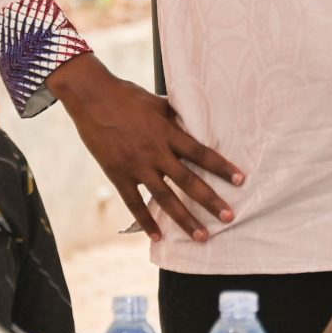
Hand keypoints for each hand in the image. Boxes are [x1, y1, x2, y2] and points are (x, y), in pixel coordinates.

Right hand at [48, 55, 243, 240]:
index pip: (201, 153)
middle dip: (210, 200)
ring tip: (201, 236)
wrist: (91, 97)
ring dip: (184, 219)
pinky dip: (145, 221)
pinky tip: (157, 236)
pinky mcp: (117, 174)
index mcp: (167, 132)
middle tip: (229, 217)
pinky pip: (133, 203)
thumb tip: (199, 121)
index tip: (240, 180)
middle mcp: (154, 152)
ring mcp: (135, 166)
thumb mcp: (158, 103)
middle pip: (188, 181)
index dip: (221, 167)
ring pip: (164, 198)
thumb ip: (178, 117)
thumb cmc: (127, 96)